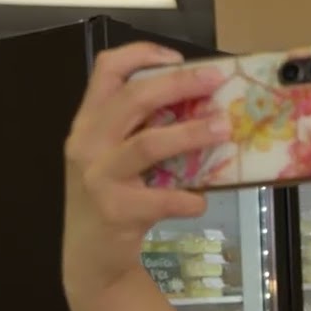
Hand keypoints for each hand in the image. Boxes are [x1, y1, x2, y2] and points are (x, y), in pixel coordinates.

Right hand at [62, 42, 229, 289]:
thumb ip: (143, 131)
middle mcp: (87, 143)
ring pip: (147, 144)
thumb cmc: (113, 198)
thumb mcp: (116, 157)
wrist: (90, 256)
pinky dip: (187, 198)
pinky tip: (201, 201)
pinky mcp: (115, 210)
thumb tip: (202, 107)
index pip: (106, 71)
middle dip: (177, 84)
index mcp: (88, 122)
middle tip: (215, 80)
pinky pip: (161, 198)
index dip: (140, 55)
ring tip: (224, 128)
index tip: (177, 57)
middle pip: (133, 99)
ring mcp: (98, 177)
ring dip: (189, 134)